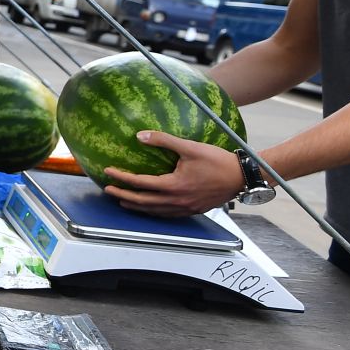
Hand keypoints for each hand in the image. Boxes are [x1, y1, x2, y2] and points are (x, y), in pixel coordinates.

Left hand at [101, 131, 243, 217]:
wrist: (242, 177)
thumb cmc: (217, 160)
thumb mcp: (190, 147)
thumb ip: (163, 140)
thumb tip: (140, 135)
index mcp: (174, 186)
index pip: (140, 183)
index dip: (121, 178)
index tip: (107, 172)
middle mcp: (177, 201)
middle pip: (143, 201)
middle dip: (123, 195)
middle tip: (108, 189)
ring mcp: (185, 208)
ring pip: (154, 211)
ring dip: (136, 206)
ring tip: (123, 200)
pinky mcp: (193, 210)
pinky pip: (167, 214)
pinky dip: (153, 211)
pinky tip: (149, 207)